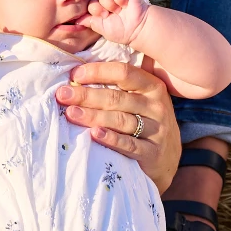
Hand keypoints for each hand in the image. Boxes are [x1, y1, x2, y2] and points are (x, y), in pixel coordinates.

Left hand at [55, 61, 179, 189]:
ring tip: (70, 113)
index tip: (74, 74)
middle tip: (62, 94)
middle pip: (117, 98)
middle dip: (86, 95)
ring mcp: (157, 130)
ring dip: (93, 116)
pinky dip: (111, 139)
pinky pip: (129, 144)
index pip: (124, 73)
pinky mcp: (153, 153)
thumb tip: (78, 76)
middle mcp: (157, 106)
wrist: (168, 159)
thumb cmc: (146, 122)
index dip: (98, 72)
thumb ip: (120, 87)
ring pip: (120, 120)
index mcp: (152, 86)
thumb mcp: (142, 100)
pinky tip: (93, 135)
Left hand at [81, 0, 149, 46]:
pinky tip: (124, 4)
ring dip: (110, 4)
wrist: (138, 29)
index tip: (100, 18)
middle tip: (108, 15)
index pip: (88, 5)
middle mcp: (105, 2)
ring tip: (118, 11)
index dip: (92, 10)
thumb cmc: (121, 31)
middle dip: (99, 8)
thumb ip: (89, 22)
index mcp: (99, 10)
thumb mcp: (101, 29)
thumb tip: (76, 19)